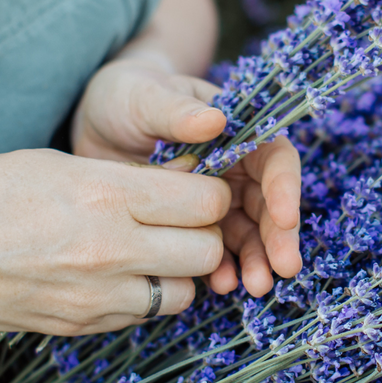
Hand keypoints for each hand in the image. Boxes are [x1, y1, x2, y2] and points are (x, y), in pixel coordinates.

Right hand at [0, 149, 230, 335]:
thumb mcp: (55, 164)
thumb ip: (124, 180)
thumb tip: (180, 188)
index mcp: (105, 193)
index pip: (205, 201)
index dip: (208, 192)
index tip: (192, 185)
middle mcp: (109, 250)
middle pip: (206, 251)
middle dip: (202, 234)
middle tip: (177, 220)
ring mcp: (95, 296)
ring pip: (183, 293)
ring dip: (176, 272)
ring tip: (145, 250)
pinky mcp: (79, 326)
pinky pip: (141, 315)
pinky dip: (141, 296)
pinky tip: (111, 274)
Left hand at [72, 56, 302, 295]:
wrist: (95, 123)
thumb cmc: (127, 96)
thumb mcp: (147, 97)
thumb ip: (178, 111)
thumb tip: (216, 119)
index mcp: (238, 132)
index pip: (274, 160)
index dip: (285, 188)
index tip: (285, 217)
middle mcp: (235, 169)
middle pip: (269, 205)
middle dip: (278, 237)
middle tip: (283, 268)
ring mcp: (215, 201)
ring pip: (247, 234)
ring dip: (256, 260)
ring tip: (255, 286)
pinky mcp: (192, 226)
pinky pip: (214, 251)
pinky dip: (221, 269)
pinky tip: (220, 286)